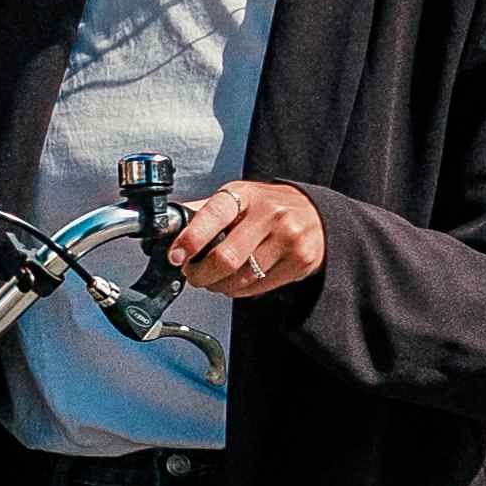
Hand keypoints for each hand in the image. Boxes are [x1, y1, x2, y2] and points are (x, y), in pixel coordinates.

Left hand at [164, 177, 329, 302]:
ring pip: (241, 277)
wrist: (318, 214)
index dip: (191, 238)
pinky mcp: (301, 260)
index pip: (213, 214)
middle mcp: (270, 213)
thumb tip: (167, 223)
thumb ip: (204, 211)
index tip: (176, 256)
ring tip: (214, 279)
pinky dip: (240, 290)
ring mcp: (289, 238)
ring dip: (219, 285)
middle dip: (201, 274)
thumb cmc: (269, 207)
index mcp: (246, 194)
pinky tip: (237, 282)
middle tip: (193, 275)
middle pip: (226, 257)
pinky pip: (259, 287)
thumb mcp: (239, 198)